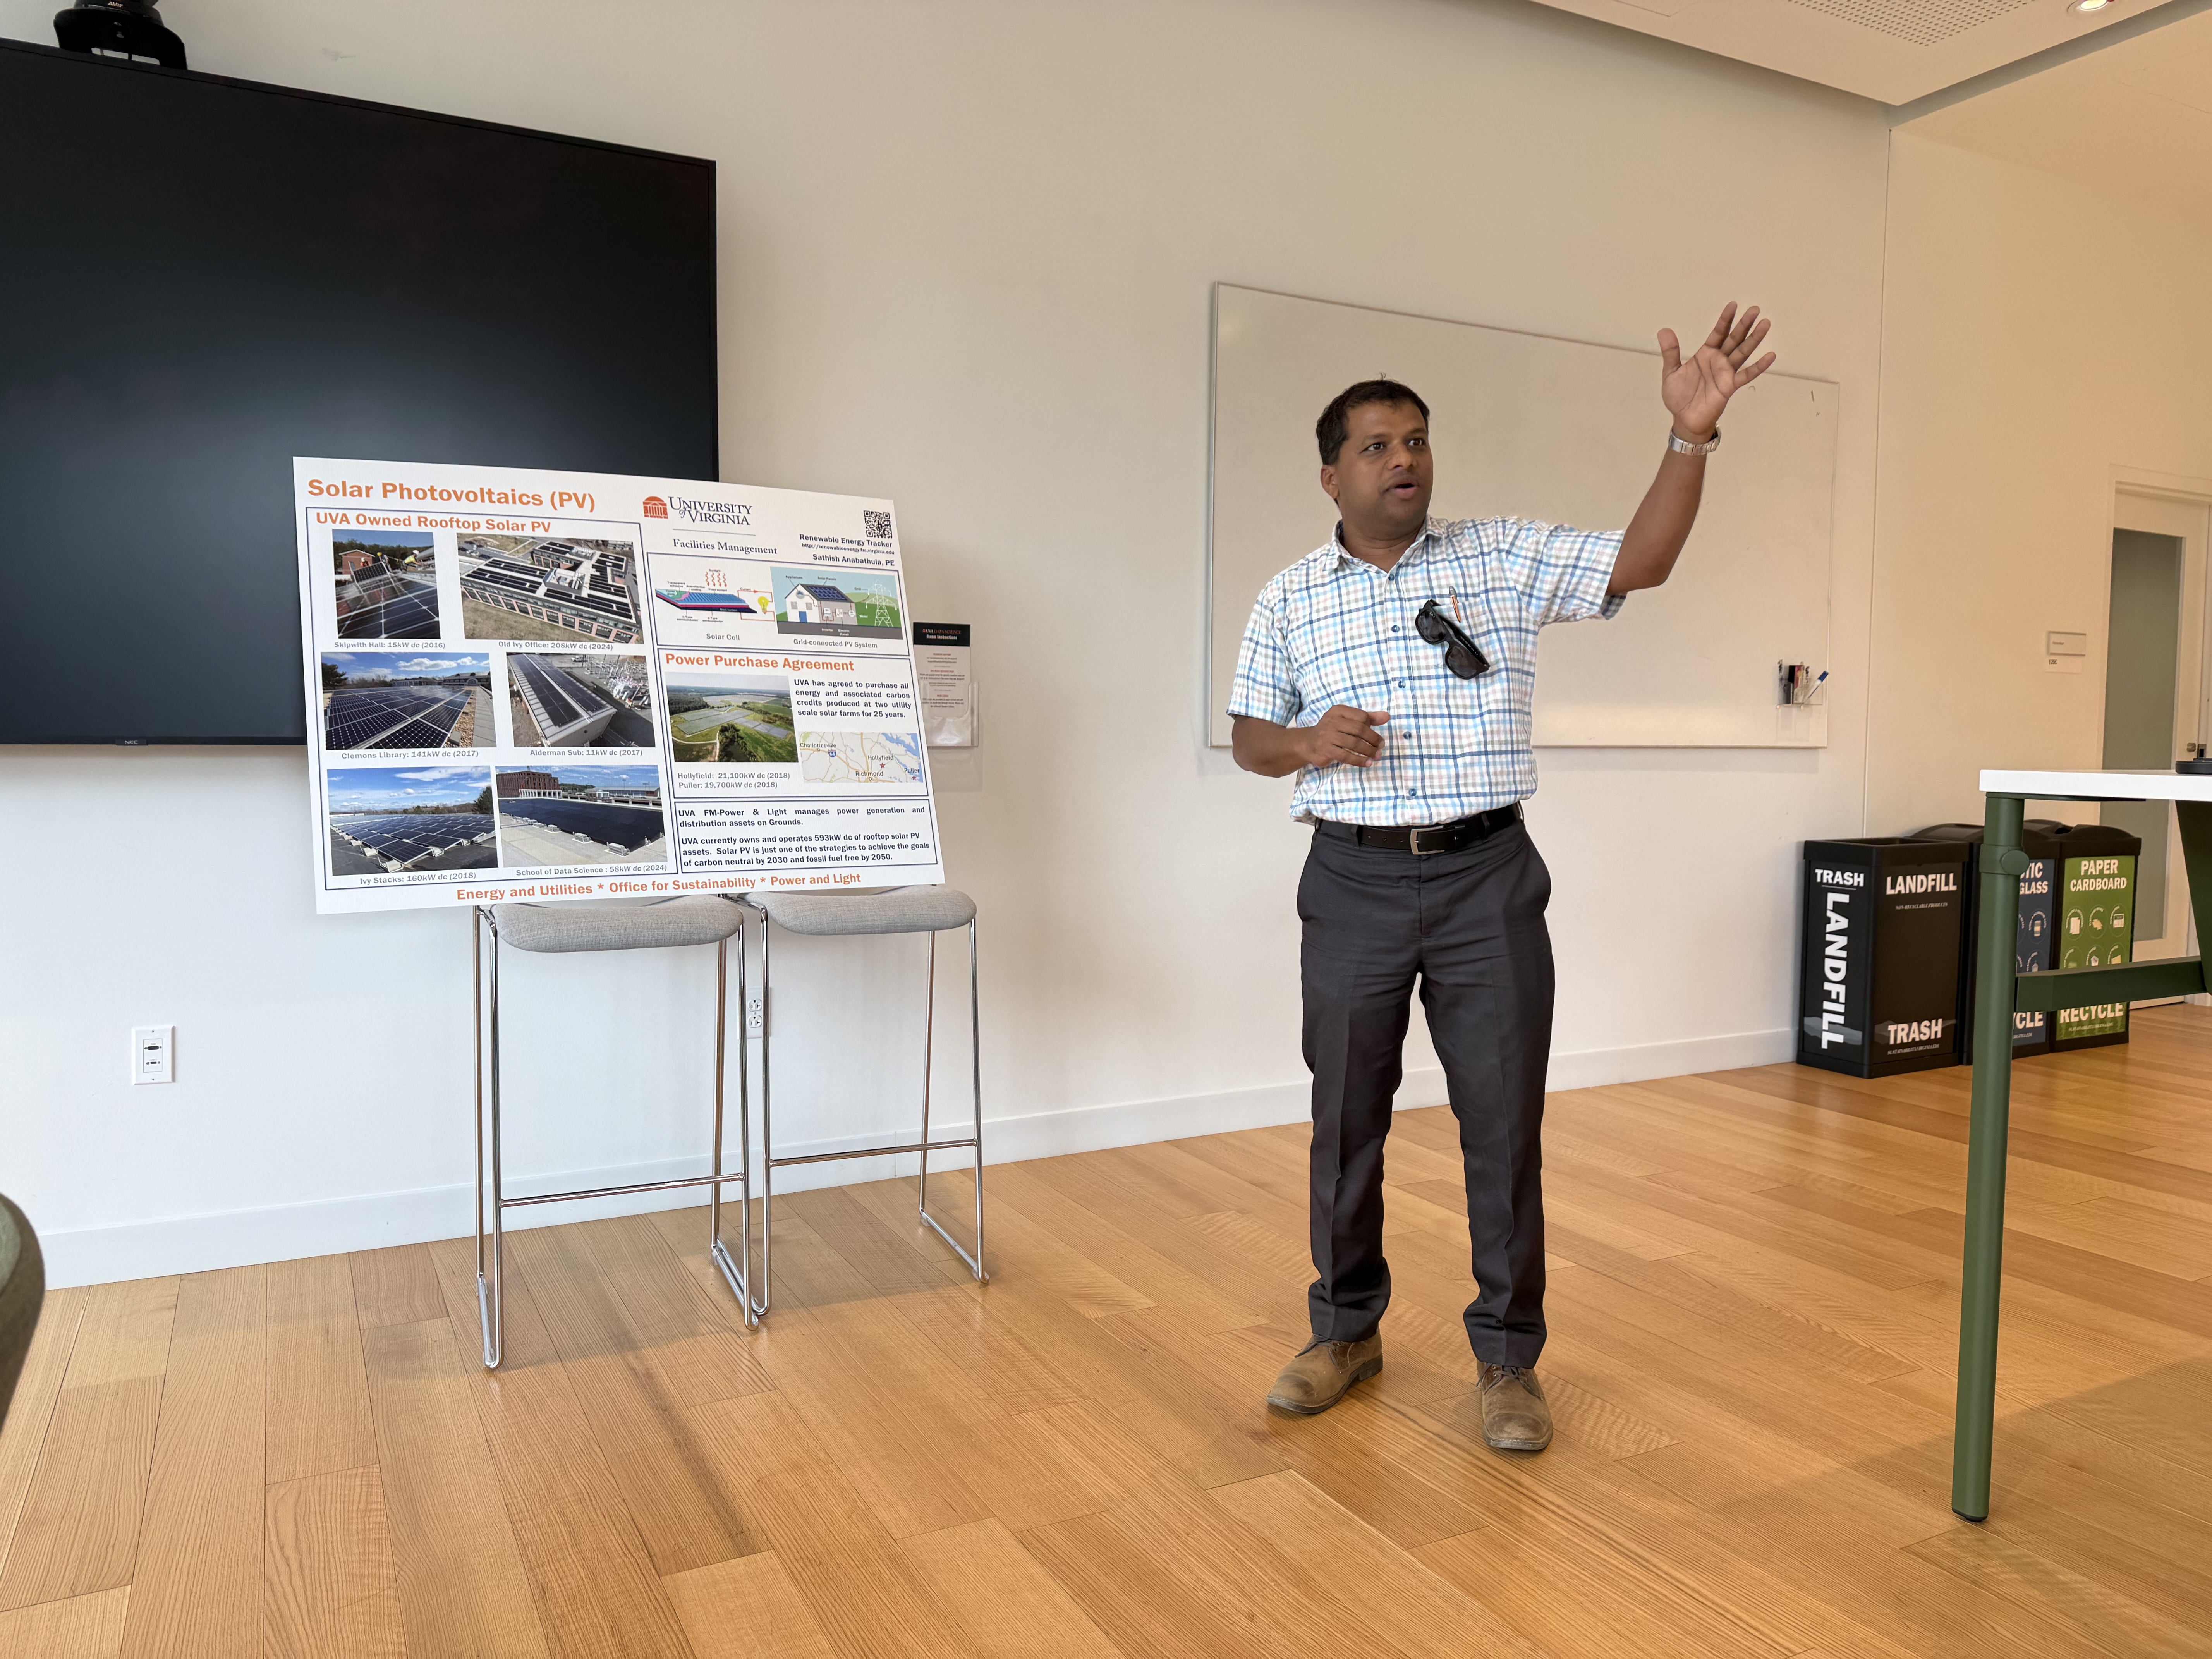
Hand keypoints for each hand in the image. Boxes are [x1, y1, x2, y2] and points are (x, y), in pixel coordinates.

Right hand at [1298, 705, 1388, 767]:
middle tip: (1380, 747)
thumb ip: (1367, 718)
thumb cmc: (1332, 731)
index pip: (1361, 716)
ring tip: (1376, 756)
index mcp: (1338, 711)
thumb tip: (1387, 716)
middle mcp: (1332, 721)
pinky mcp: (1326, 750)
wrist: (1308, 743)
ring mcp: (1327, 735)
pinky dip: (1359, 760)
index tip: (1375, 736)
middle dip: (1373, 740)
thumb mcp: (1347, 720)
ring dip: (1368, 751)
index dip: (1371, 727)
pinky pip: (1346, 756)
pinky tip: (1367, 763)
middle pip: (1359, 729)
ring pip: (1354, 744)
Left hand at [1659, 302, 1774, 441]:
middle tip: (1755, 309)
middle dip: (1744, 325)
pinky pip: (1746, 375)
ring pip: (1743, 352)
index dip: (1725, 320)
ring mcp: (1726, 373)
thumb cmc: (1679, 397)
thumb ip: (1671, 352)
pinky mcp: (1730, 386)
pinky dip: (1758, 366)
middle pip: (1734, 339)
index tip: (1733, 305)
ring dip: (1754, 338)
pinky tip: (1770, 356)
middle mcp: (1718, 361)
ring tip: (1765, 324)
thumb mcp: (1671, 372)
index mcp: (1705, 354)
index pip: (1718, 333)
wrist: (1683, 419)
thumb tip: (1663, 330)